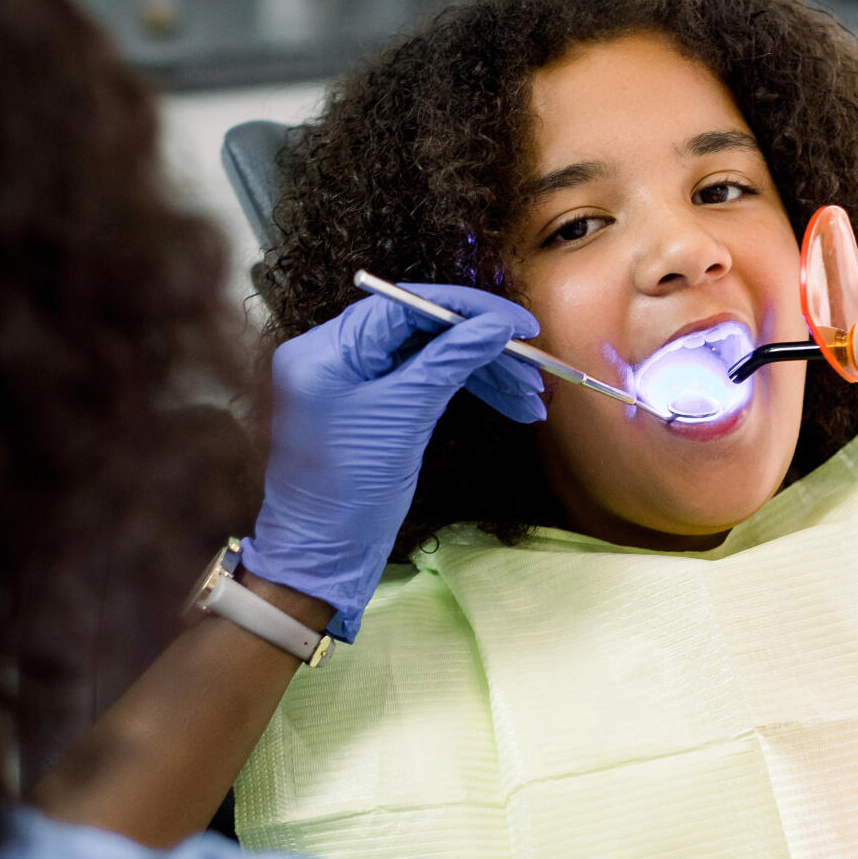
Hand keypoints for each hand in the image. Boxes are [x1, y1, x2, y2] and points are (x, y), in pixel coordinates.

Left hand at [241, 286, 543, 639]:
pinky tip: (507, 403)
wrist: (323, 553)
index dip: (469, 309)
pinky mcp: (366, 402)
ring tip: (531, 399)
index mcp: (326, 350)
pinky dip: (461, 390)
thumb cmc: (349, 492)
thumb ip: (448, 361)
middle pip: (421, 329)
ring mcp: (348, 379)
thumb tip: (494, 325)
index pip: (407, 304)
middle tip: (533, 368)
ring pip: (427, 356)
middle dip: (481, 348)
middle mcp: (331, 354)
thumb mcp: (405, 417)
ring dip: (482, 373)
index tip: (520, 324)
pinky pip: (420, 381)